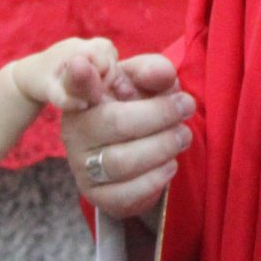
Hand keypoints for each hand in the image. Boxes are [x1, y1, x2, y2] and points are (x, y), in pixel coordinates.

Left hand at [14, 37, 120, 109]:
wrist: (28, 75)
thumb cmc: (39, 84)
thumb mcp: (51, 94)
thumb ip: (66, 99)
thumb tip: (84, 104)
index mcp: (75, 50)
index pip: (106, 61)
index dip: (105, 79)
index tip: (95, 92)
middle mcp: (80, 42)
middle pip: (111, 53)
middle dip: (108, 74)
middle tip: (95, 90)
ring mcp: (82, 42)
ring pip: (110, 51)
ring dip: (107, 69)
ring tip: (95, 85)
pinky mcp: (84, 47)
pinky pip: (105, 53)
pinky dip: (104, 66)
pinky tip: (93, 80)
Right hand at [60, 51, 192, 220]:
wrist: (132, 149)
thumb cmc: (134, 104)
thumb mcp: (142, 80)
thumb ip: (153, 70)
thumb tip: (164, 76)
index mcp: (81, 96)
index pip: (74, 85)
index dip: (78, 77)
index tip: (82, 65)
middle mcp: (74, 131)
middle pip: (115, 123)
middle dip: (159, 115)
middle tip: (186, 107)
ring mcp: (81, 166)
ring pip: (121, 162)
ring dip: (162, 147)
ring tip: (183, 136)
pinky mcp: (96, 196)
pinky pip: (125, 194)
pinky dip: (154, 180)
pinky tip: (170, 164)